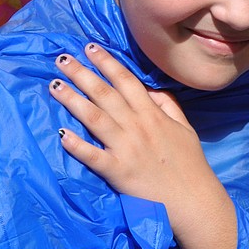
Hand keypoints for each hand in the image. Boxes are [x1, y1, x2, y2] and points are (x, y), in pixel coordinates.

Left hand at [51, 44, 237, 248]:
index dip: (107, 62)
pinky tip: (61, 133)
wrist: (194, 201)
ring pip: (95, 118)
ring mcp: (126, 148)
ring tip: (54, 85)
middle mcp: (137, 126)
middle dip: (82, 73)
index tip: (89, 48)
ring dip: (73, 100)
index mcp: (152, 114)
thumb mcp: (184, 128)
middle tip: (61, 58)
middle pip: (105, 94)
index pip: (126, 81)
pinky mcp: (118, 172)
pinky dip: (77, 145)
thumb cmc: (190, 165)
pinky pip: (94, 156)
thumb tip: (149, 88)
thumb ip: (167, 105)